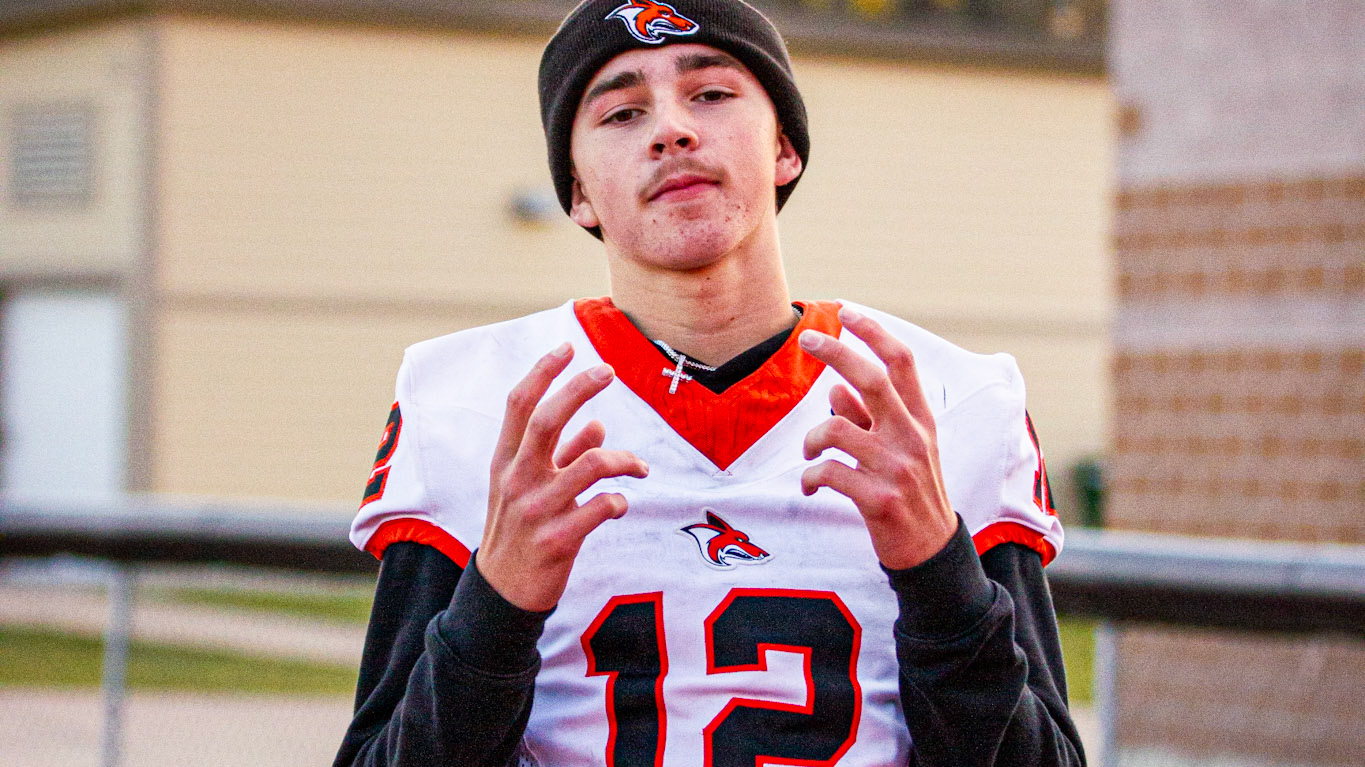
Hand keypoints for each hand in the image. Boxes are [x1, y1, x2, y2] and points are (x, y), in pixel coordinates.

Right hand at [477, 343, 648, 610]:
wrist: (502, 593)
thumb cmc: (519, 530)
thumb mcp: (527, 488)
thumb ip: (562, 454)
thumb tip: (598, 424)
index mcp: (505, 461)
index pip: (518, 405)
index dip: (541, 372)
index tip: (567, 347)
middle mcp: (517, 480)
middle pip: (547, 421)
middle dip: (579, 389)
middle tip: (608, 369)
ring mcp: (537, 510)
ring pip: (590, 464)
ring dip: (624, 460)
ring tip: (641, 468)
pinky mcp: (558, 540)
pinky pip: (603, 508)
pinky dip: (619, 502)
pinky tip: (620, 506)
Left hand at [798, 307, 956, 569]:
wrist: (931, 554)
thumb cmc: (910, 495)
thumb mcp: (901, 452)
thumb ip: (871, 420)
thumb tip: (836, 390)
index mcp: (920, 421)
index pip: (902, 364)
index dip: (875, 333)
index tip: (847, 312)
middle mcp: (912, 438)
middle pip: (872, 379)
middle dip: (837, 352)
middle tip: (807, 338)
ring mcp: (897, 469)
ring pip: (836, 428)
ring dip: (811, 439)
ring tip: (811, 455)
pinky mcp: (878, 499)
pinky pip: (828, 472)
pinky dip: (810, 477)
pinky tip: (811, 487)